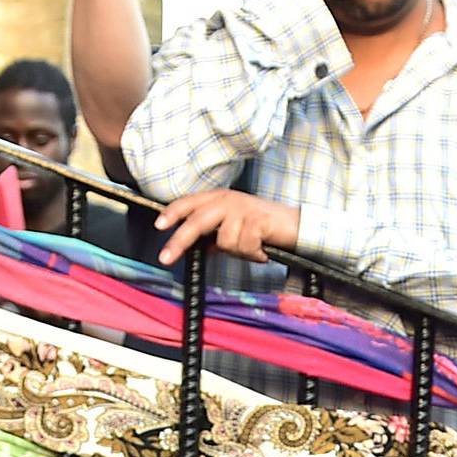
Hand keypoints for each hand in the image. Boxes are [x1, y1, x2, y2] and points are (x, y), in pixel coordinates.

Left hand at [154, 188, 300, 266]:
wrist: (297, 225)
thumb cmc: (267, 228)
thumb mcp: (237, 228)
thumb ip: (217, 235)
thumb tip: (200, 246)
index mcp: (220, 198)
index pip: (190, 203)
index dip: (173, 213)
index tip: (159, 226)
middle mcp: (228, 200)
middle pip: (197, 221)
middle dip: (179, 241)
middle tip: (165, 257)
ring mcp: (242, 209)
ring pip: (224, 240)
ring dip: (239, 252)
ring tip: (253, 250)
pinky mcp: (256, 220)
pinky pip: (244, 246)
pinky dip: (254, 254)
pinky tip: (262, 251)